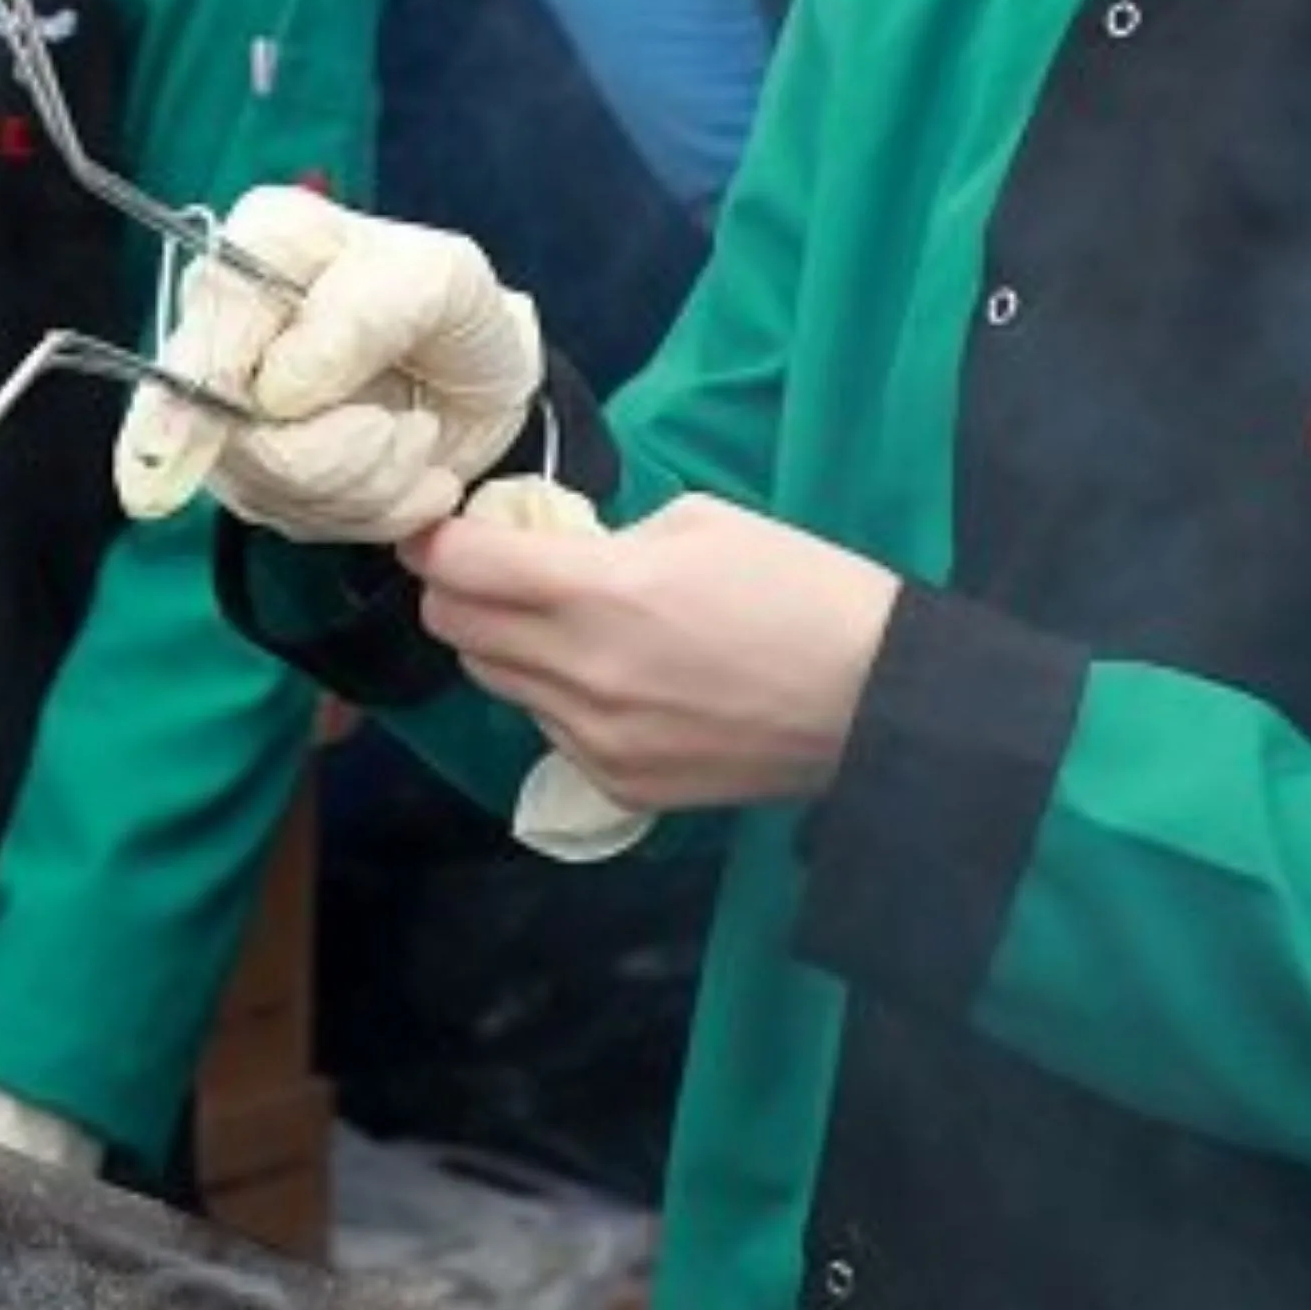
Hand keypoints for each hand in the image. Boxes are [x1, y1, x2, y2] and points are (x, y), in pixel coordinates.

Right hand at [110, 185, 542, 539]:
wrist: (484, 371)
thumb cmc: (455, 308)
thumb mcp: (439, 282)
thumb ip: (359, 317)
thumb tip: (276, 391)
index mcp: (249, 254)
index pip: (201, 338)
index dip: (188, 410)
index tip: (177, 477)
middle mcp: (222, 333)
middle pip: (231, 435)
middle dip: (337, 456)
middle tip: (413, 431)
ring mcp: (231, 412)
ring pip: (272, 489)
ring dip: (371, 483)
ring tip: (417, 437)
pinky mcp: (261, 478)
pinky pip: (302, 521)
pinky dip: (375, 509)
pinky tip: (409, 470)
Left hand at [401, 490, 897, 813]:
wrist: (878, 698)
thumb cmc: (800, 588)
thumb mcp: (698, 522)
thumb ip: (602, 540)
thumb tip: (547, 557)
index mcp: (598, 591)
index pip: (460, 567)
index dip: (433, 540)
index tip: (432, 529)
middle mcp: (580, 673)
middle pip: (455, 630)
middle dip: (459, 592)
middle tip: (493, 572)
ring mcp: (595, 740)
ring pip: (497, 682)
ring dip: (510, 647)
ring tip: (566, 626)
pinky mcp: (620, 787)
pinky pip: (549, 731)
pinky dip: (560, 698)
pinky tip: (618, 681)